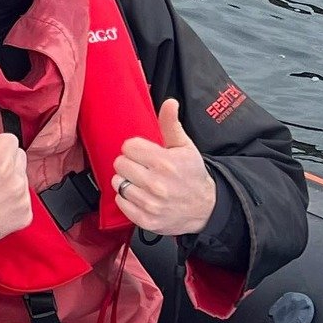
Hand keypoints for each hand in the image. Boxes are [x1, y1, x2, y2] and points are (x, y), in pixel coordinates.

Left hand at [112, 98, 216, 236]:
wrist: (205, 209)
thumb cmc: (192, 175)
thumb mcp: (186, 147)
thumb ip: (171, 125)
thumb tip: (169, 102)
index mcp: (165, 162)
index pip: (129, 146)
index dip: (134, 148)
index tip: (142, 153)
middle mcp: (156, 183)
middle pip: (120, 164)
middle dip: (129, 163)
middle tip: (141, 167)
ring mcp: (150, 203)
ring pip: (118, 183)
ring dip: (126, 181)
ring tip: (141, 181)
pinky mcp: (145, 219)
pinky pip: (120, 202)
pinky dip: (126, 198)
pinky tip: (140, 195)